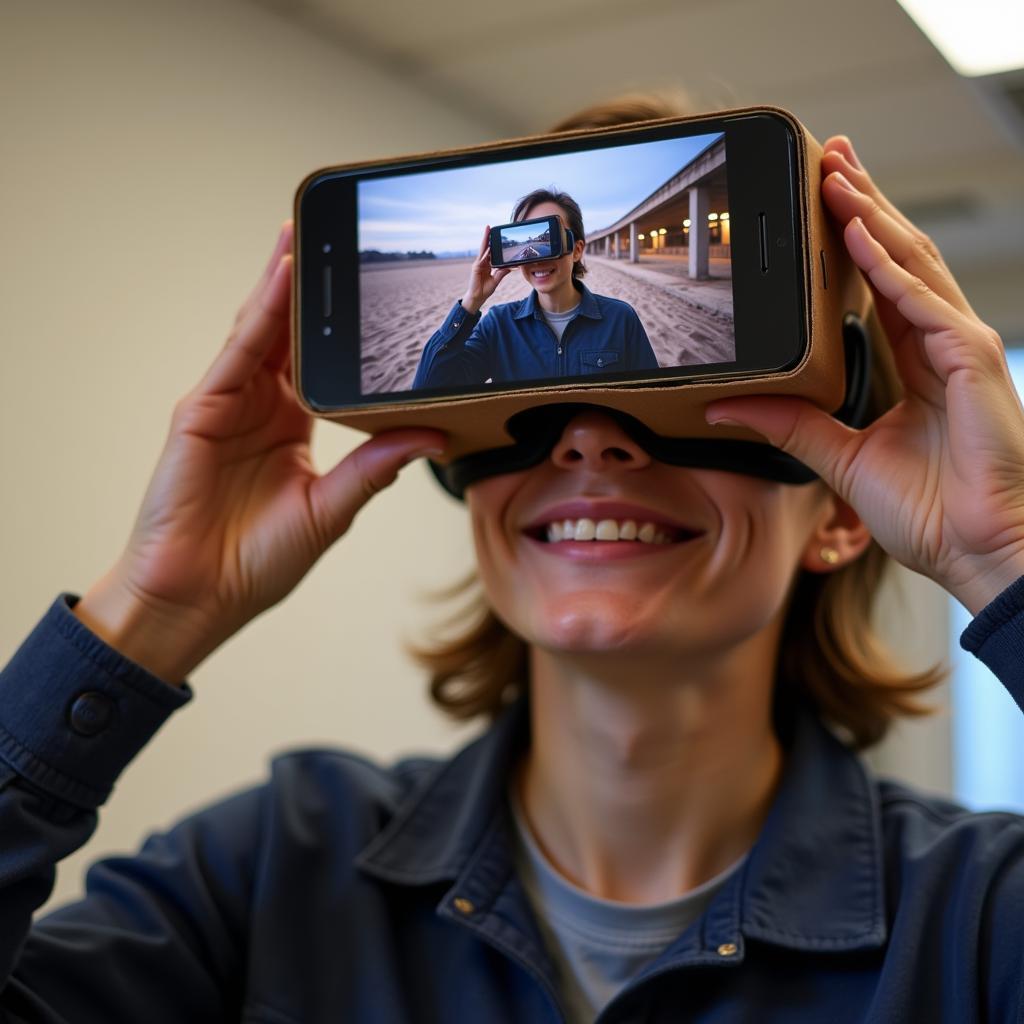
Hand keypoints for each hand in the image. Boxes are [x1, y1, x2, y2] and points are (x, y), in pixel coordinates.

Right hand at [75, 223, 445, 681]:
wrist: (199, 598)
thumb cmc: (257, 562)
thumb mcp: (331, 510)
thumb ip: (376, 469)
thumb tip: (433, 438)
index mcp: (291, 427)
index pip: (316, 362)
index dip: (334, 325)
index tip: (360, 287)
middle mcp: (259, 408)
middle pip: (286, 334)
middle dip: (306, 286)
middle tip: (330, 235)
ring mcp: (228, 405)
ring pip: (260, 331)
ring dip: (283, 283)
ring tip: (306, 235)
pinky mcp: (202, 412)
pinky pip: (238, 354)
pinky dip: (260, 314)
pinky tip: (282, 278)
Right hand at [461, 225, 510, 313]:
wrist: (478, 297)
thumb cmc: (485, 289)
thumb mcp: (497, 279)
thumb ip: (502, 272)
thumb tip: (511, 266)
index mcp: (486, 264)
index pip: (489, 251)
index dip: (491, 243)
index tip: (495, 235)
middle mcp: (481, 263)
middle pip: (485, 247)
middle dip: (486, 237)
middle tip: (489, 227)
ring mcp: (478, 265)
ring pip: (483, 250)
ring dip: (485, 240)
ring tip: (488, 231)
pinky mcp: (475, 268)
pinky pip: (481, 259)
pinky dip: (486, 254)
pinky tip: (489, 248)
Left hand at [706, 136, 1023, 613]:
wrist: (974, 550)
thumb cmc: (929, 511)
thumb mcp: (839, 457)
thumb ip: (790, 425)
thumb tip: (728, 407)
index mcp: (914, 360)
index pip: (882, 281)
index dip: (856, 236)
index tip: (826, 196)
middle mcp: (939, 343)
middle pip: (899, 255)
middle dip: (864, 203)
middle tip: (830, 156)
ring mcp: (959, 347)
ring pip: (913, 264)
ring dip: (872, 217)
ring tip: (836, 174)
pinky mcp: (972, 362)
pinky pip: (925, 303)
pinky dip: (891, 269)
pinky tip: (860, 238)